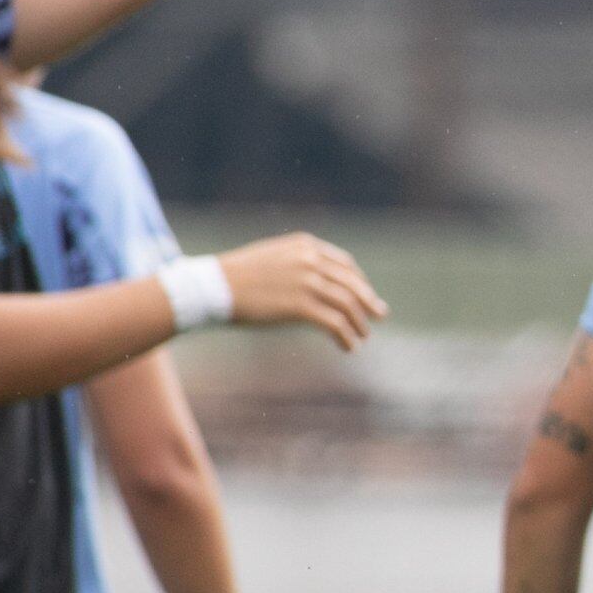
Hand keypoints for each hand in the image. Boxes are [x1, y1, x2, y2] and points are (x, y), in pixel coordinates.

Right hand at [221, 234, 390, 351]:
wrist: (213, 286)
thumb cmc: (236, 276)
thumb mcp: (272, 258)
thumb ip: (297, 263)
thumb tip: (314, 281)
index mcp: (305, 245)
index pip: (344, 264)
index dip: (359, 282)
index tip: (365, 295)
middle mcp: (311, 260)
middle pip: (352, 284)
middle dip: (368, 302)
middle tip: (379, 316)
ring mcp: (308, 283)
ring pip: (348, 305)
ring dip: (359, 323)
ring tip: (362, 336)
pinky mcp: (301, 307)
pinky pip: (335, 324)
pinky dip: (346, 336)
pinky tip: (348, 347)